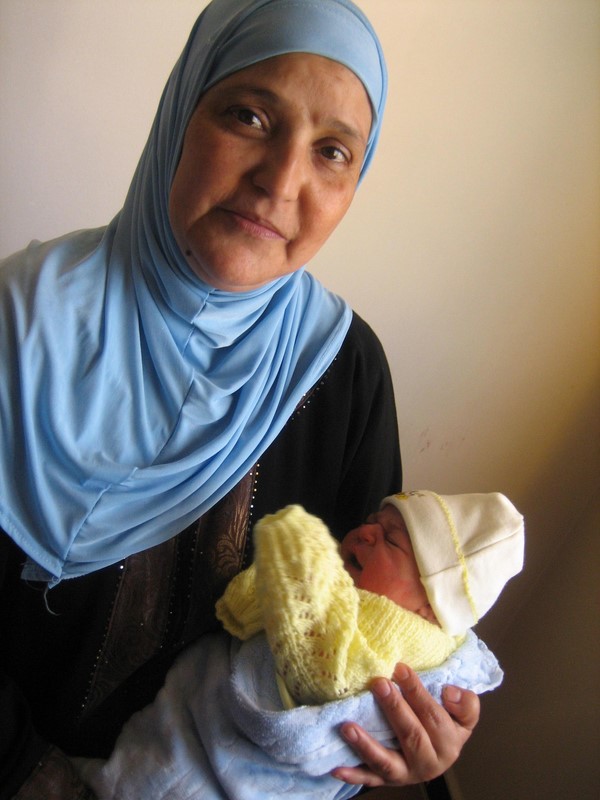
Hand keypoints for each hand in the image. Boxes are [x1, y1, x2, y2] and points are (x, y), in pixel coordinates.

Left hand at [331, 663, 479, 787]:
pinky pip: (370, 779)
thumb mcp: (464, 716)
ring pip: (386, 762)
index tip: (400, 668)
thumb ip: (465, 703)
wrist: (438, 756)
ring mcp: (406, 773)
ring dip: (366, 745)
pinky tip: (336, 768)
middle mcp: (428, 762)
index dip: (417, 692)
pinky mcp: (388, 780)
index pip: (433, 716)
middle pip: (411, 735)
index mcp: (449, 743)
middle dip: (394, 709)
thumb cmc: (446, 726)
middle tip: (379, 684)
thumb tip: (449, 692)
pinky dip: (354, 775)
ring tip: (348, 727)